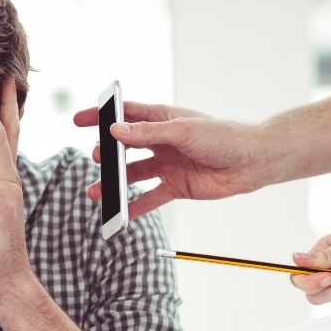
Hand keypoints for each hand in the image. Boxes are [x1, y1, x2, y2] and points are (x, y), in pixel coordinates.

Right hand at [72, 102, 271, 218]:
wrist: (251, 162)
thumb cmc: (223, 137)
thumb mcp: (182, 131)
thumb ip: (147, 133)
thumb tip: (115, 132)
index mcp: (162, 119)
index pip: (125, 115)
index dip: (101, 117)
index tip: (79, 121)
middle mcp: (161, 142)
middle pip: (124, 148)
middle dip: (106, 154)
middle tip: (96, 159)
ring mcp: (167, 165)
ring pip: (132, 175)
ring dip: (114, 184)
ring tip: (96, 193)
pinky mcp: (175, 187)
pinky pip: (149, 198)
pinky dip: (134, 207)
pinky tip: (119, 215)